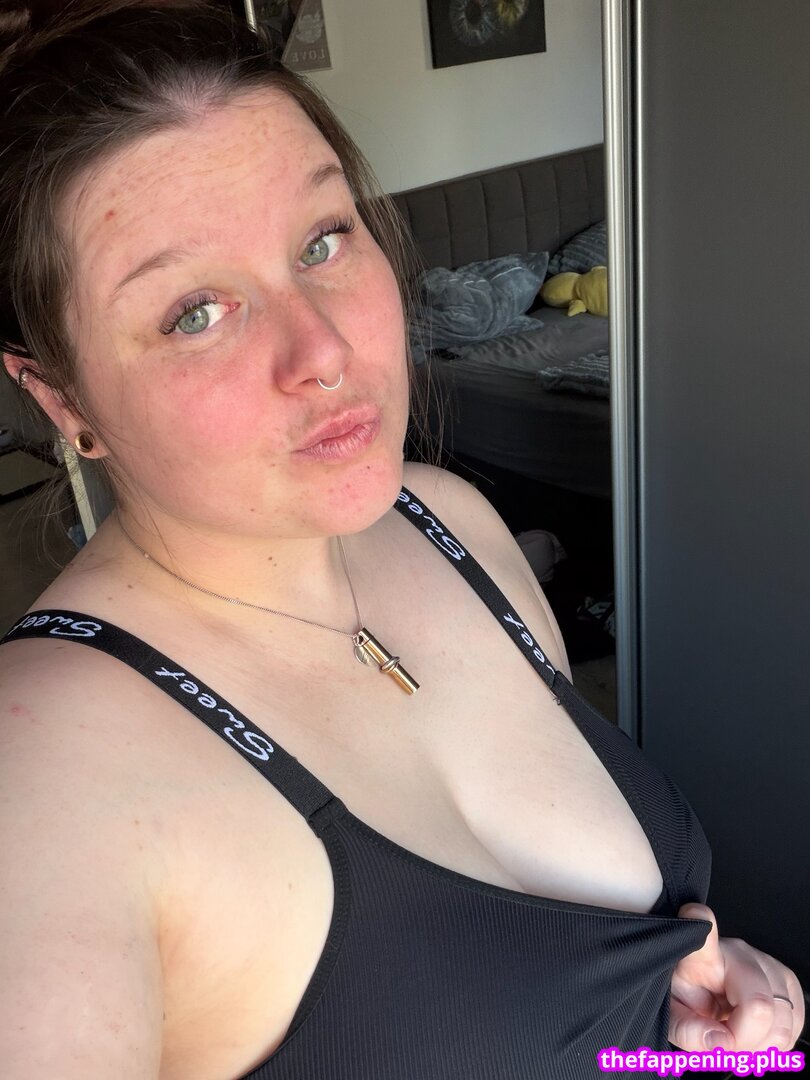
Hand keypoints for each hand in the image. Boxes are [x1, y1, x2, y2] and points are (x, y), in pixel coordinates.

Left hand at [669, 903, 804, 1051]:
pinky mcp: (787, 980)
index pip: (703, 936)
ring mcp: (767, 963)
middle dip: (745, 1041)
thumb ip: (689, 1032)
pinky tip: (756, 1033)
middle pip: (759, 1004)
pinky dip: (778, 1042)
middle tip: (726, 1044)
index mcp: (701, 957)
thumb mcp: (673, 1018)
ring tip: (739, 1037)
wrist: (704, 995)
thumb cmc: (688, 1001)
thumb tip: (722, 1044)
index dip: (702, 923)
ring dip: (763, 1046)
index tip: (696, 914)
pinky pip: (796, 1022)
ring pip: (784, 1019)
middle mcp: (738, 953)